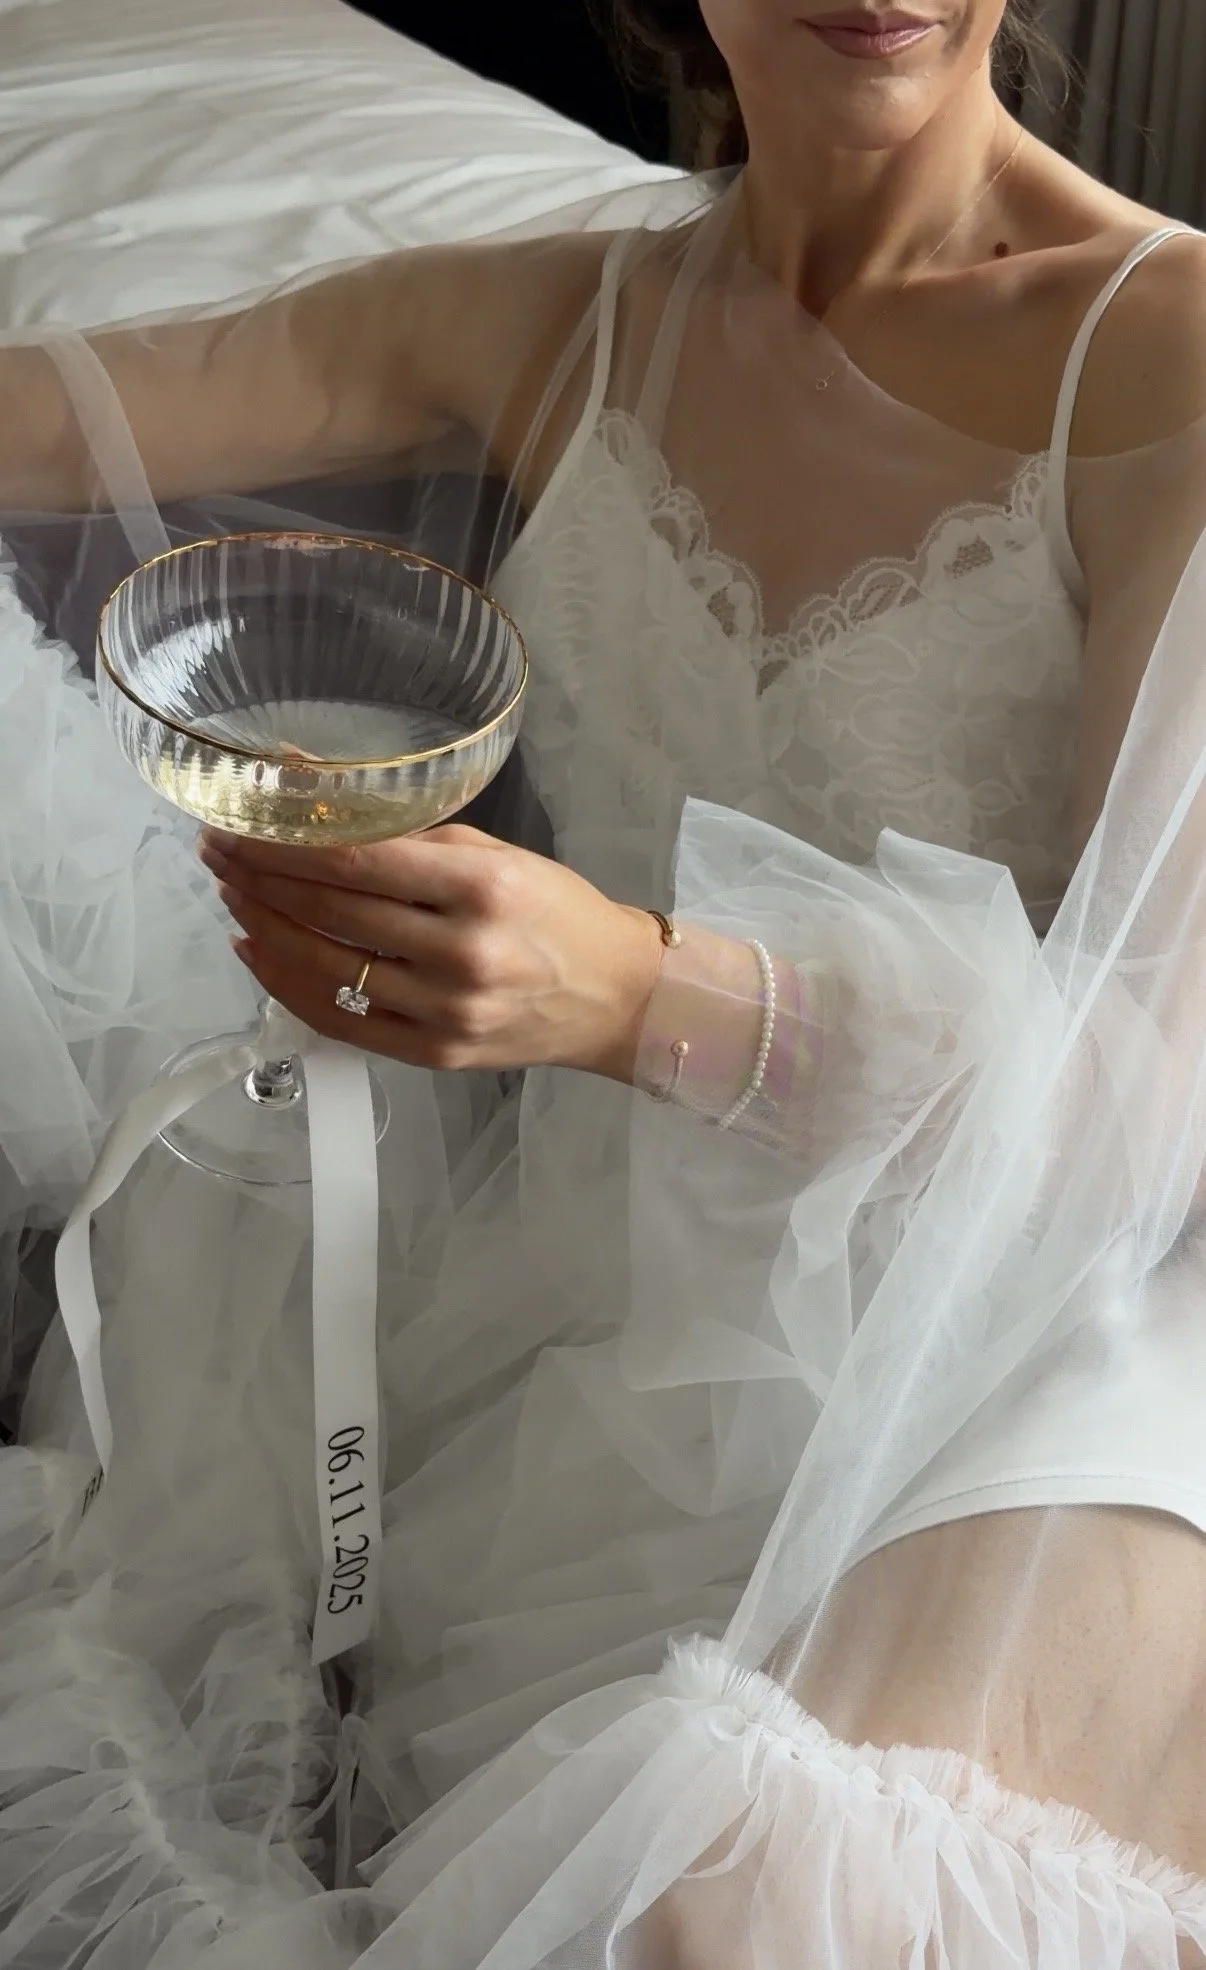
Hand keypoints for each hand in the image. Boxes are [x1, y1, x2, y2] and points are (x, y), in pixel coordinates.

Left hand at [197, 825, 663, 1080]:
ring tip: (234, 897)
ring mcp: (446, 1010)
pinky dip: (289, 987)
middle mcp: (462, 952)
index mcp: (482, 888)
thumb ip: (408, 831)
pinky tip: (260, 953)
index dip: (282, 845)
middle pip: (332, 912)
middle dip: (260, 879)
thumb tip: (312, 788)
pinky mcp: (435, 1052)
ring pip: (327, 968)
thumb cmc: (556, 911)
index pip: (356, 862)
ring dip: (265, 928)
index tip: (236, 826)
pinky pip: (342, 1021)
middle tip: (218, 854)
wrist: (615, 996)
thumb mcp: (497, 854)